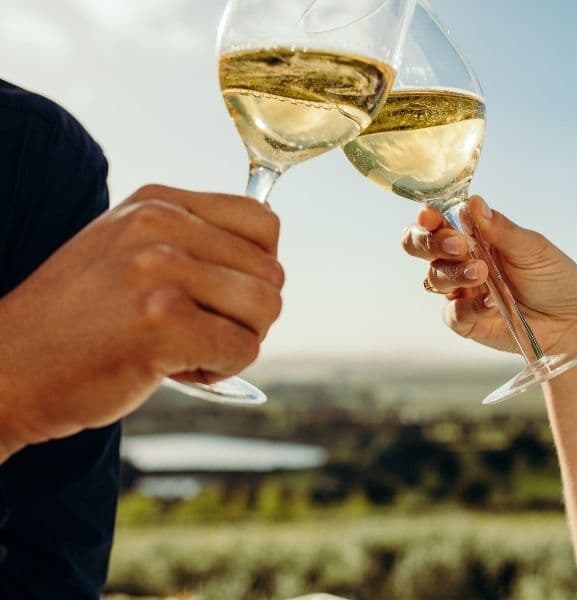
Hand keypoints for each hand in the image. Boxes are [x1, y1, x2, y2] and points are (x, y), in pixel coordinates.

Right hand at [0, 184, 283, 456]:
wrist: (7, 368)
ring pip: (265, 309)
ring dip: (237, 341)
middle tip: (199, 332)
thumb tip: (268, 257)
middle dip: (247, 314)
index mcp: (157, 203)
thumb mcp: (126, 250)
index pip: (263, 222)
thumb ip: (191, 241)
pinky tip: (176, 369)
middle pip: (271, 272)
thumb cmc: (76, 320)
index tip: (221, 295)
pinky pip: (243, 348)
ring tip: (187, 349)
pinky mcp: (162, 323)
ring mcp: (160, 271)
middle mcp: (160, 226)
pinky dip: (222, 369)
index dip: (257, 269)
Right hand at [402, 195, 576, 354]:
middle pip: (421, 247)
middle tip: (457, 244)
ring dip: (455, 272)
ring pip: (435, 278)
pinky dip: (470, 306)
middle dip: (430, 242)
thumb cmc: (555, 279)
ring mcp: (462, 291)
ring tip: (483, 273)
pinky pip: (453, 312)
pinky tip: (492, 303)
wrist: (573, 322)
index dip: (428, 218)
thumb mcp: (533, 248)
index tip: (431, 215)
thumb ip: (500, 229)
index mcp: (475, 236)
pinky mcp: (467, 321)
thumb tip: (472, 202)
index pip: (438, 222)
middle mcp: (462, 261)